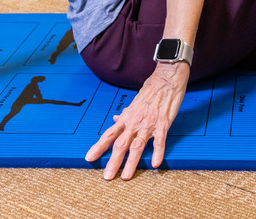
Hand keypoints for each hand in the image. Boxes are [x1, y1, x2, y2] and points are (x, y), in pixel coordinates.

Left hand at [85, 62, 188, 179]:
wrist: (166, 79)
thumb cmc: (151, 90)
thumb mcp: (134, 102)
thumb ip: (125, 114)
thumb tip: (115, 119)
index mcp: (127, 118)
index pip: (109, 134)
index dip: (99, 147)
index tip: (89, 158)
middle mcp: (135, 122)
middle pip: (121, 144)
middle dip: (113, 161)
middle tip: (107, 176)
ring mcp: (149, 124)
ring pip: (137, 146)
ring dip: (131, 162)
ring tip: (126, 176)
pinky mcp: (163, 124)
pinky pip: (159, 141)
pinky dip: (157, 152)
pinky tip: (155, 163)